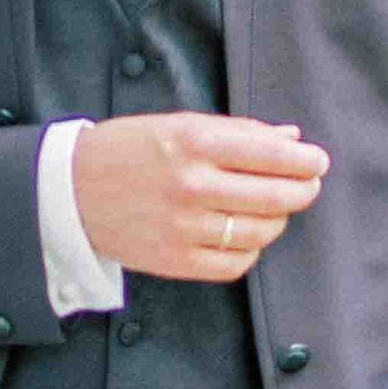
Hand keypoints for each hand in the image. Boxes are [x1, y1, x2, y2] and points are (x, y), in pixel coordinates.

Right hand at [70, 112, 328, 282]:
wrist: (70, 192)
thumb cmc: (127, 152)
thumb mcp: (178, 125)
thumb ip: (237, 132)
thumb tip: (290, 140)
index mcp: (193, 143)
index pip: (271, 154)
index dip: (305, 162)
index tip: (317, 162)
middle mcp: (192, 186)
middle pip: (275, 196)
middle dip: (302, 190)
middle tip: (308, 186)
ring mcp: (184, 228)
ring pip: (261, 232)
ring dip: (278, 220)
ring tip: (274, 209)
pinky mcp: (177, 261)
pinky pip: (235, 263)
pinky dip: (250, 249)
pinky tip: (245, 235)